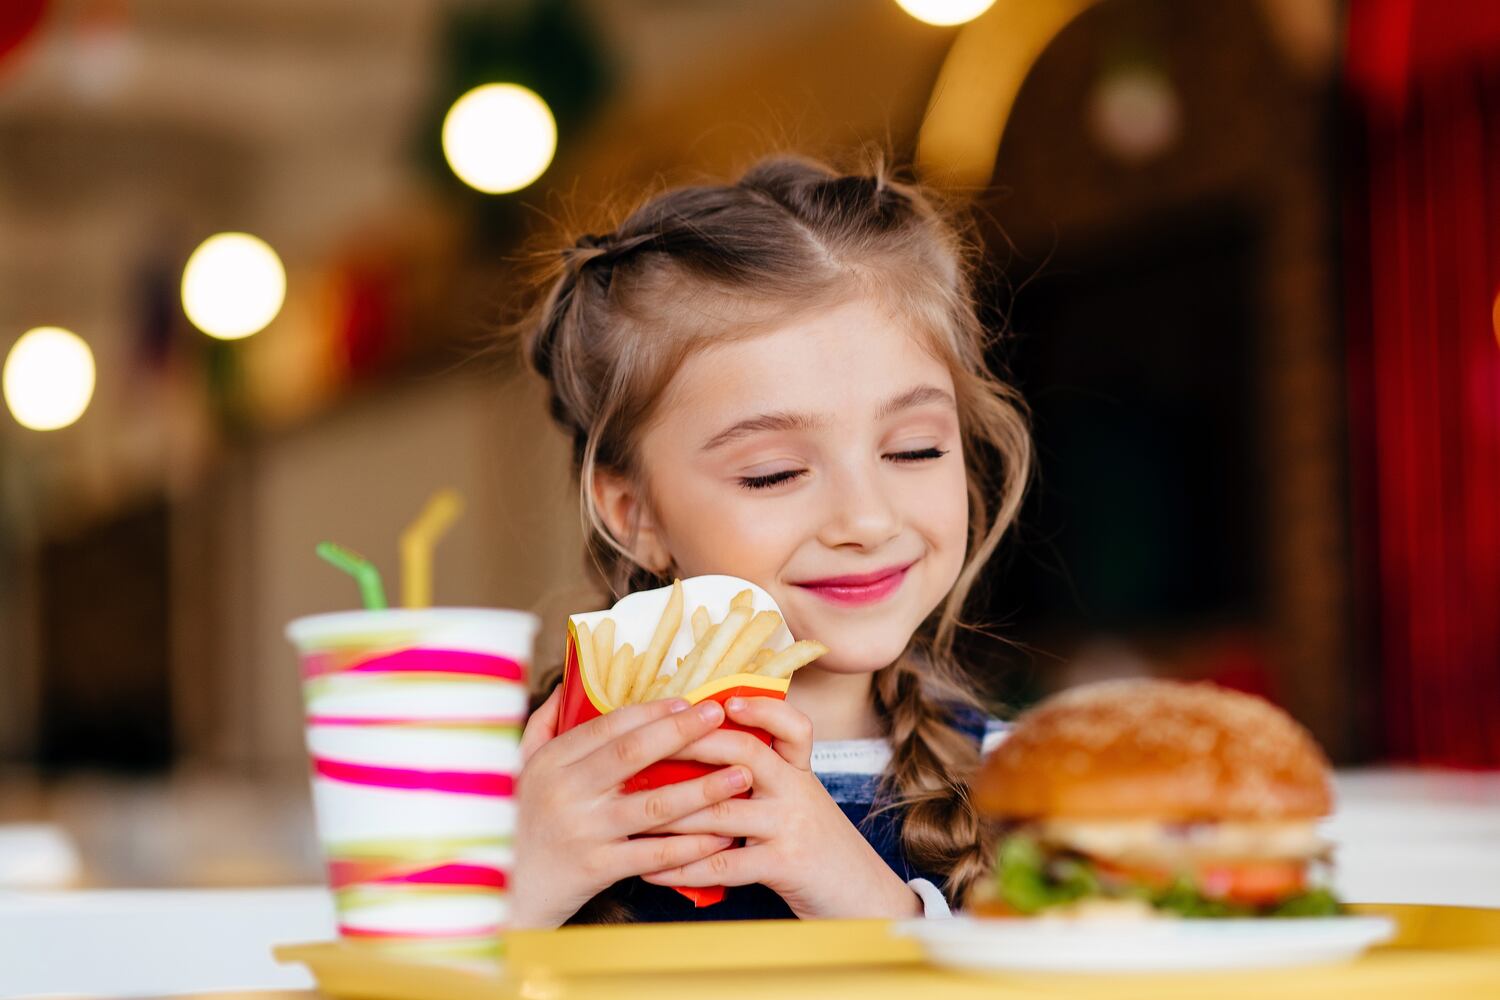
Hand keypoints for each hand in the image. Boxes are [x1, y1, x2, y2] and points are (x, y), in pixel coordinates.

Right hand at [509, 690, 754, 927]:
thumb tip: (567, 685)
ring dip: (702, 788)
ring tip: (740, 775)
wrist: (501, 894)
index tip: (688, 700)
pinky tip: (721, 835)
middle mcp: (565, 791)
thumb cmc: (516, 827)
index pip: (608, 725)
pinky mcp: (595, 869)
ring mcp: (582, 831)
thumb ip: (542, 728)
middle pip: (633, 753)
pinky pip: (653, 853)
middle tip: (719, 717)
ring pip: (653, 804)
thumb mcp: (518, 772)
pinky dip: (690, 845)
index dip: (651, 711)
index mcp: (550, 762)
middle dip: (682, 732)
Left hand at [640, 696, 922, 919]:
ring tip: (629, 811)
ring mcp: (791, 826)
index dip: (761, 708)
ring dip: (670, 813)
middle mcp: (797, 790)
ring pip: (721, 810)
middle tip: (646, 747)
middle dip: (691, 746)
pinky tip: (650, 870)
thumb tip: (698, 761)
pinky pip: (723, 864)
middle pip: (745, 753)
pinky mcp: (784, 865)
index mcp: (799, 771)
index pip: (791, 725)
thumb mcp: (799, 804)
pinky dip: (681, 868)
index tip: (724, 699)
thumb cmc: (816, 847)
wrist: (861, 897)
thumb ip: (764, 781)